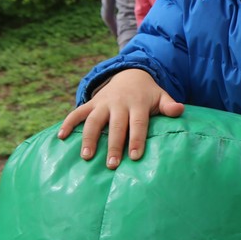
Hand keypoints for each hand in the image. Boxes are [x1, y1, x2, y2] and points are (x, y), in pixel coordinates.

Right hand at [57, 68, 183, 167]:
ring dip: (89, 138)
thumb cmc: (148, 94)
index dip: (136, 139)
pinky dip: (68, 123)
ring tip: (86, 157)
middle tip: (111, 165)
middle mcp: (118, 103)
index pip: (138, 123)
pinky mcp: (91, 103)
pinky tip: (61, 137)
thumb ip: (168, 105)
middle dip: (114, 145)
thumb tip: (180, 110)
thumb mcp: (160, 96)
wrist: (130, 74)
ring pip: (94, 121)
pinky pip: (77, 113)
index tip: (135, 157)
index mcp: (137, 104)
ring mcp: (103, 103)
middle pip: (116, 126)